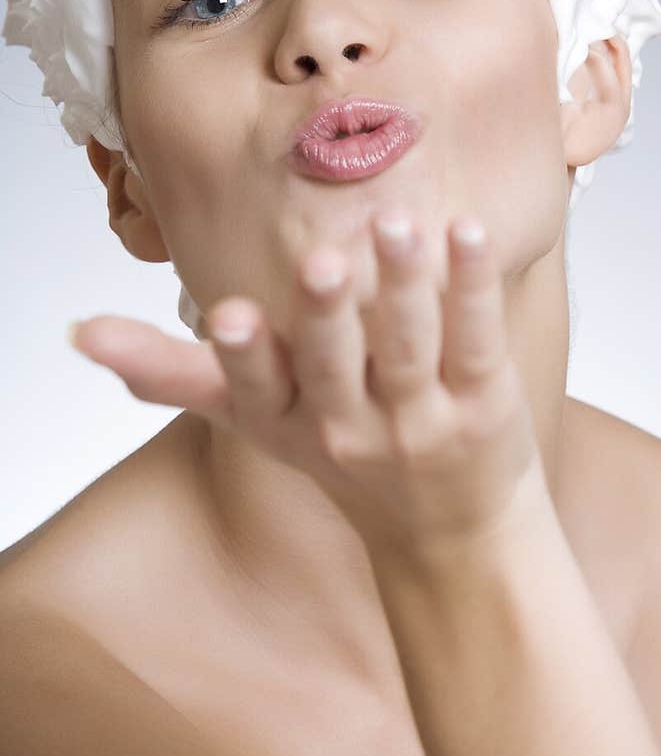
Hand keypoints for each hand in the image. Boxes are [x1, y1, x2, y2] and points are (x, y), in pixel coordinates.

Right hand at [69, 210, 547, 558]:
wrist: (451, 533)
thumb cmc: (343, 455)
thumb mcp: (255, 421)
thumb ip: (174, 375)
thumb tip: (79, 333)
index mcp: (287, 421)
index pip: (257, 387)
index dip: (244, 354)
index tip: (228, 316)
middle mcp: (351, 425)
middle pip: (335, 363)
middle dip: (325, 312)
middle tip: (319, 260)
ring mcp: (423, 418)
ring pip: (411, 345)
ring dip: (404, 283)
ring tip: (397, 223)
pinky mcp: (486, 402)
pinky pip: (477, 339)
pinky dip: (473, 285)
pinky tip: (468, 230)